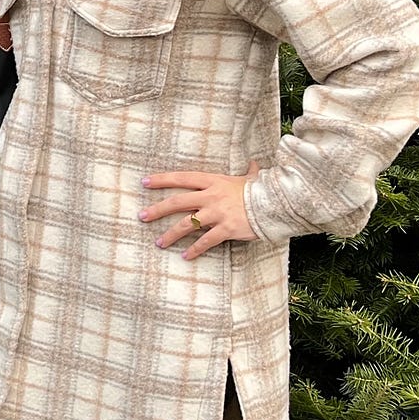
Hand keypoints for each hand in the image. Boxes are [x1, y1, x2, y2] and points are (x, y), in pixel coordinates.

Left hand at [139, 159, 260, 259]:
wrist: (276, 203)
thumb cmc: (262, 190)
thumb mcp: (251, 178)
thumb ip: (248, 171)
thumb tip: (254, 163)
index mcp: (213, 181)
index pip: (182, 178)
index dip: (162, 180)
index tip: (145, 182)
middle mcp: (211, 196)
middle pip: (177, 202)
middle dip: (157, 210)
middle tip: (142, 216)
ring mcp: (217, 213)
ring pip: (187, 224)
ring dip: (171, 234)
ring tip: (159, 242)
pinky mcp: (225, 229)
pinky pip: (205, 241)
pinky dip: (195, 250)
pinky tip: (185, 256)